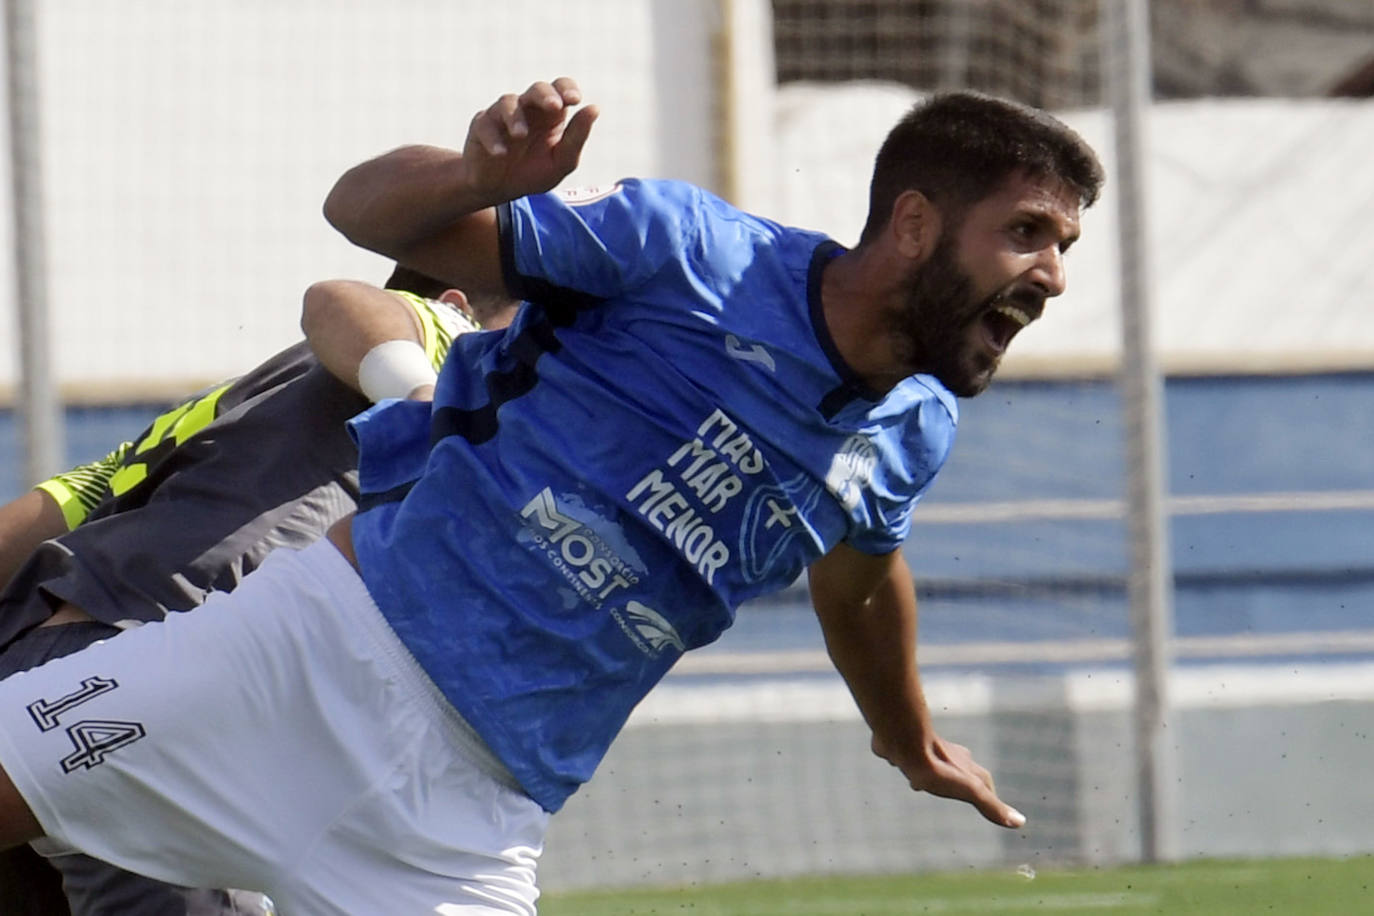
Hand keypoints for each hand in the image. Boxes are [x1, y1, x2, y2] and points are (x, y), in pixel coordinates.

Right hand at [463, 77, 599, 204]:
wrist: (498, 190)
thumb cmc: (533, 172)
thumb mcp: (561, 162)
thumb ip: (577, 137)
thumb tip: (594, 108)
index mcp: (550, 115)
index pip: (560, 89)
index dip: (567, 89)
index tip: (574, 99)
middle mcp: (527, 109)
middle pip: (537, 90)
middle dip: (545, 95)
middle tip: (554, 106)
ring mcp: (502, 116)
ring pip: (508, 102)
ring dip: (515, 117)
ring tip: (520, 134)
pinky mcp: (481, 127)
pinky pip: (485, 126)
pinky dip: (493, 138)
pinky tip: (500, 154)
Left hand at [872, 733, 1025, 828]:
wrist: (903, 741)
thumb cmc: (937, 767)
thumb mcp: (969, 791)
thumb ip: (991, 806)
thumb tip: (1020, 822)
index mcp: (966, 766)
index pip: (984, 782)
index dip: (988, 795)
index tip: (991, 804)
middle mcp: (949, 755)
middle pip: (960, 770)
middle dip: (959, 782)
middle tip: (958, 791)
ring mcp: (926, 750)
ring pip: (933, 763)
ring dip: (931, 773)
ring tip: (925, 784)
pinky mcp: (905, 747)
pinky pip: (909, 756)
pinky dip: (909, 763)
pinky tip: (903, 767)